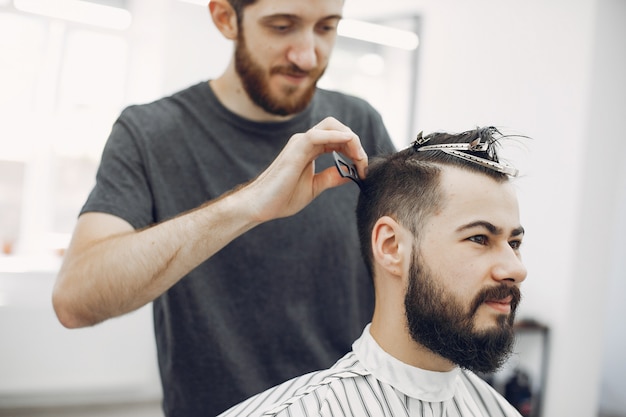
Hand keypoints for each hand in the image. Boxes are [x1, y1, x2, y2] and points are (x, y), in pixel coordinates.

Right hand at [244, 117, 367, 221]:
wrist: (260, 206)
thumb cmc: (282, 197)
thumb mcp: (315, 187)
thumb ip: (332, 177)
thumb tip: (350, 173)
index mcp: (310, 149)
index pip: (338, 139)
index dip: (355, 150)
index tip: (363, 170)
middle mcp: (305, 142)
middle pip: (337, 127)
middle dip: (355, 142)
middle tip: (363, 164)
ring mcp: (299, 143)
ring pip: (331, 126)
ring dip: (351, 139)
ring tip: (359, 158)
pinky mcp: (295, 149)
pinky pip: (318, 135)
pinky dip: (337, 136)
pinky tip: (349, 144)